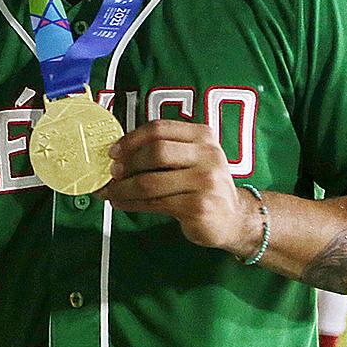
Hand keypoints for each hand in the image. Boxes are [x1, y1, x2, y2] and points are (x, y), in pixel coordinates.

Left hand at [98, 119, 260, 255]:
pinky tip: (123, 204)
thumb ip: (165, 150)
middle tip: (112, 173)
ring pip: (151, 181)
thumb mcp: (194, 159)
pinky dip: (132, 203)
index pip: (160, 129)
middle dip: (128, 163)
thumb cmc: (204, 186)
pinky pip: (155, 203)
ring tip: (112, 192)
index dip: (131, 139)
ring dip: (124, 188)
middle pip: (156, 152)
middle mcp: (207, 155)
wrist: (234, 218)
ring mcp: (205, 181)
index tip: (113, 151)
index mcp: (203, 136)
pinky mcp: (199, 206)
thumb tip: (118, 154)